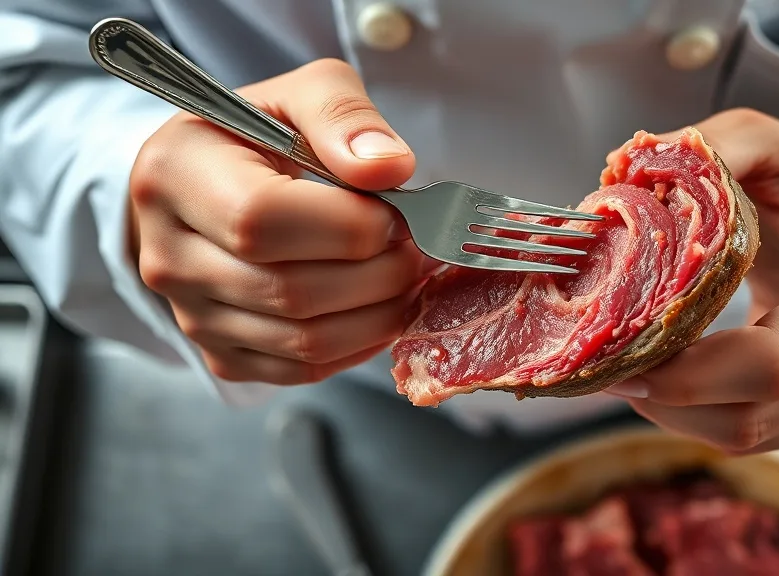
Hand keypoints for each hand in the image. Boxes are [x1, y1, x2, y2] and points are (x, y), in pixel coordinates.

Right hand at [129, 59, 438, 384]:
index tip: (396, 214)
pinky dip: (359, 345)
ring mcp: (190, 316)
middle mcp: (167, 256)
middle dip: (379, 273)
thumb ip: (343, 117)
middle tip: (416, 247)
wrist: (205, 188)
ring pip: (304, 341)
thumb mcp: (299, 95)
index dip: (348, 226)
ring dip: (379, 313)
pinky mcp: (222, 354)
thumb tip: (391, 169)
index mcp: (176, 175)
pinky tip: (380, 307)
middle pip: (292, 291)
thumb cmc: (256, 136)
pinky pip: (303, 370)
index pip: (263, 221)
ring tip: (405, 274)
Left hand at [605, 108, 778, 452]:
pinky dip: (692, 415)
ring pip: (744, 435)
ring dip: (670, 411)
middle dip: (664, 396)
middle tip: (602, 361)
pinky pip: (748, 436)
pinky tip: (663, 376)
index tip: (622, 349)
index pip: (777, 360)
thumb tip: (627, 175)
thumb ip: (712, 148)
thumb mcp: (773, 142)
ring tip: (624, 364)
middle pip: (753, 412)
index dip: (689, 373)